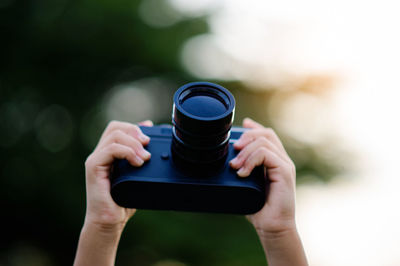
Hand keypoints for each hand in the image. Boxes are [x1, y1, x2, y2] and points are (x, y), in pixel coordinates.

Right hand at [84, 120, 152, 230]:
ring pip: (114, 135)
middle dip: (135, 132)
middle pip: (115, 127)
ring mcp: (95, 159)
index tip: (150, 136)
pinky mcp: (93, 167)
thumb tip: (151, 141)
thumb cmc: (123, 203)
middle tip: (148, 145)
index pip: (118, 128)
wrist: (109, 223)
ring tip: (145, 158)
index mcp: (109, 154)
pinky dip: (127, 152)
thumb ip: (141, 159)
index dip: (135, 127)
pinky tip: (137, 163)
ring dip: (134, 143)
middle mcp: (100, 154)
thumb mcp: (137, 177)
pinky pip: (110, 149)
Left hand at [229, 118, 295, 235]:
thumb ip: (241, 172)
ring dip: (245, 152)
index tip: (241, 124)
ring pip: (264, 142)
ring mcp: (285, 165)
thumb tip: (226, 164)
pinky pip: (266, 155)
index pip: (267, 135)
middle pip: (265, 133)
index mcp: (274, 161)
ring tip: (235, 166)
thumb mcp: (246, 186)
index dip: (254, 127)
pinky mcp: (285, 172)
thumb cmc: (258, 209)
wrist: (272, 227)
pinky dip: (251, 161)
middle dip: (246, 136)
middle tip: (233, 150)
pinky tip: (243, 173)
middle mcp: (282, 160)